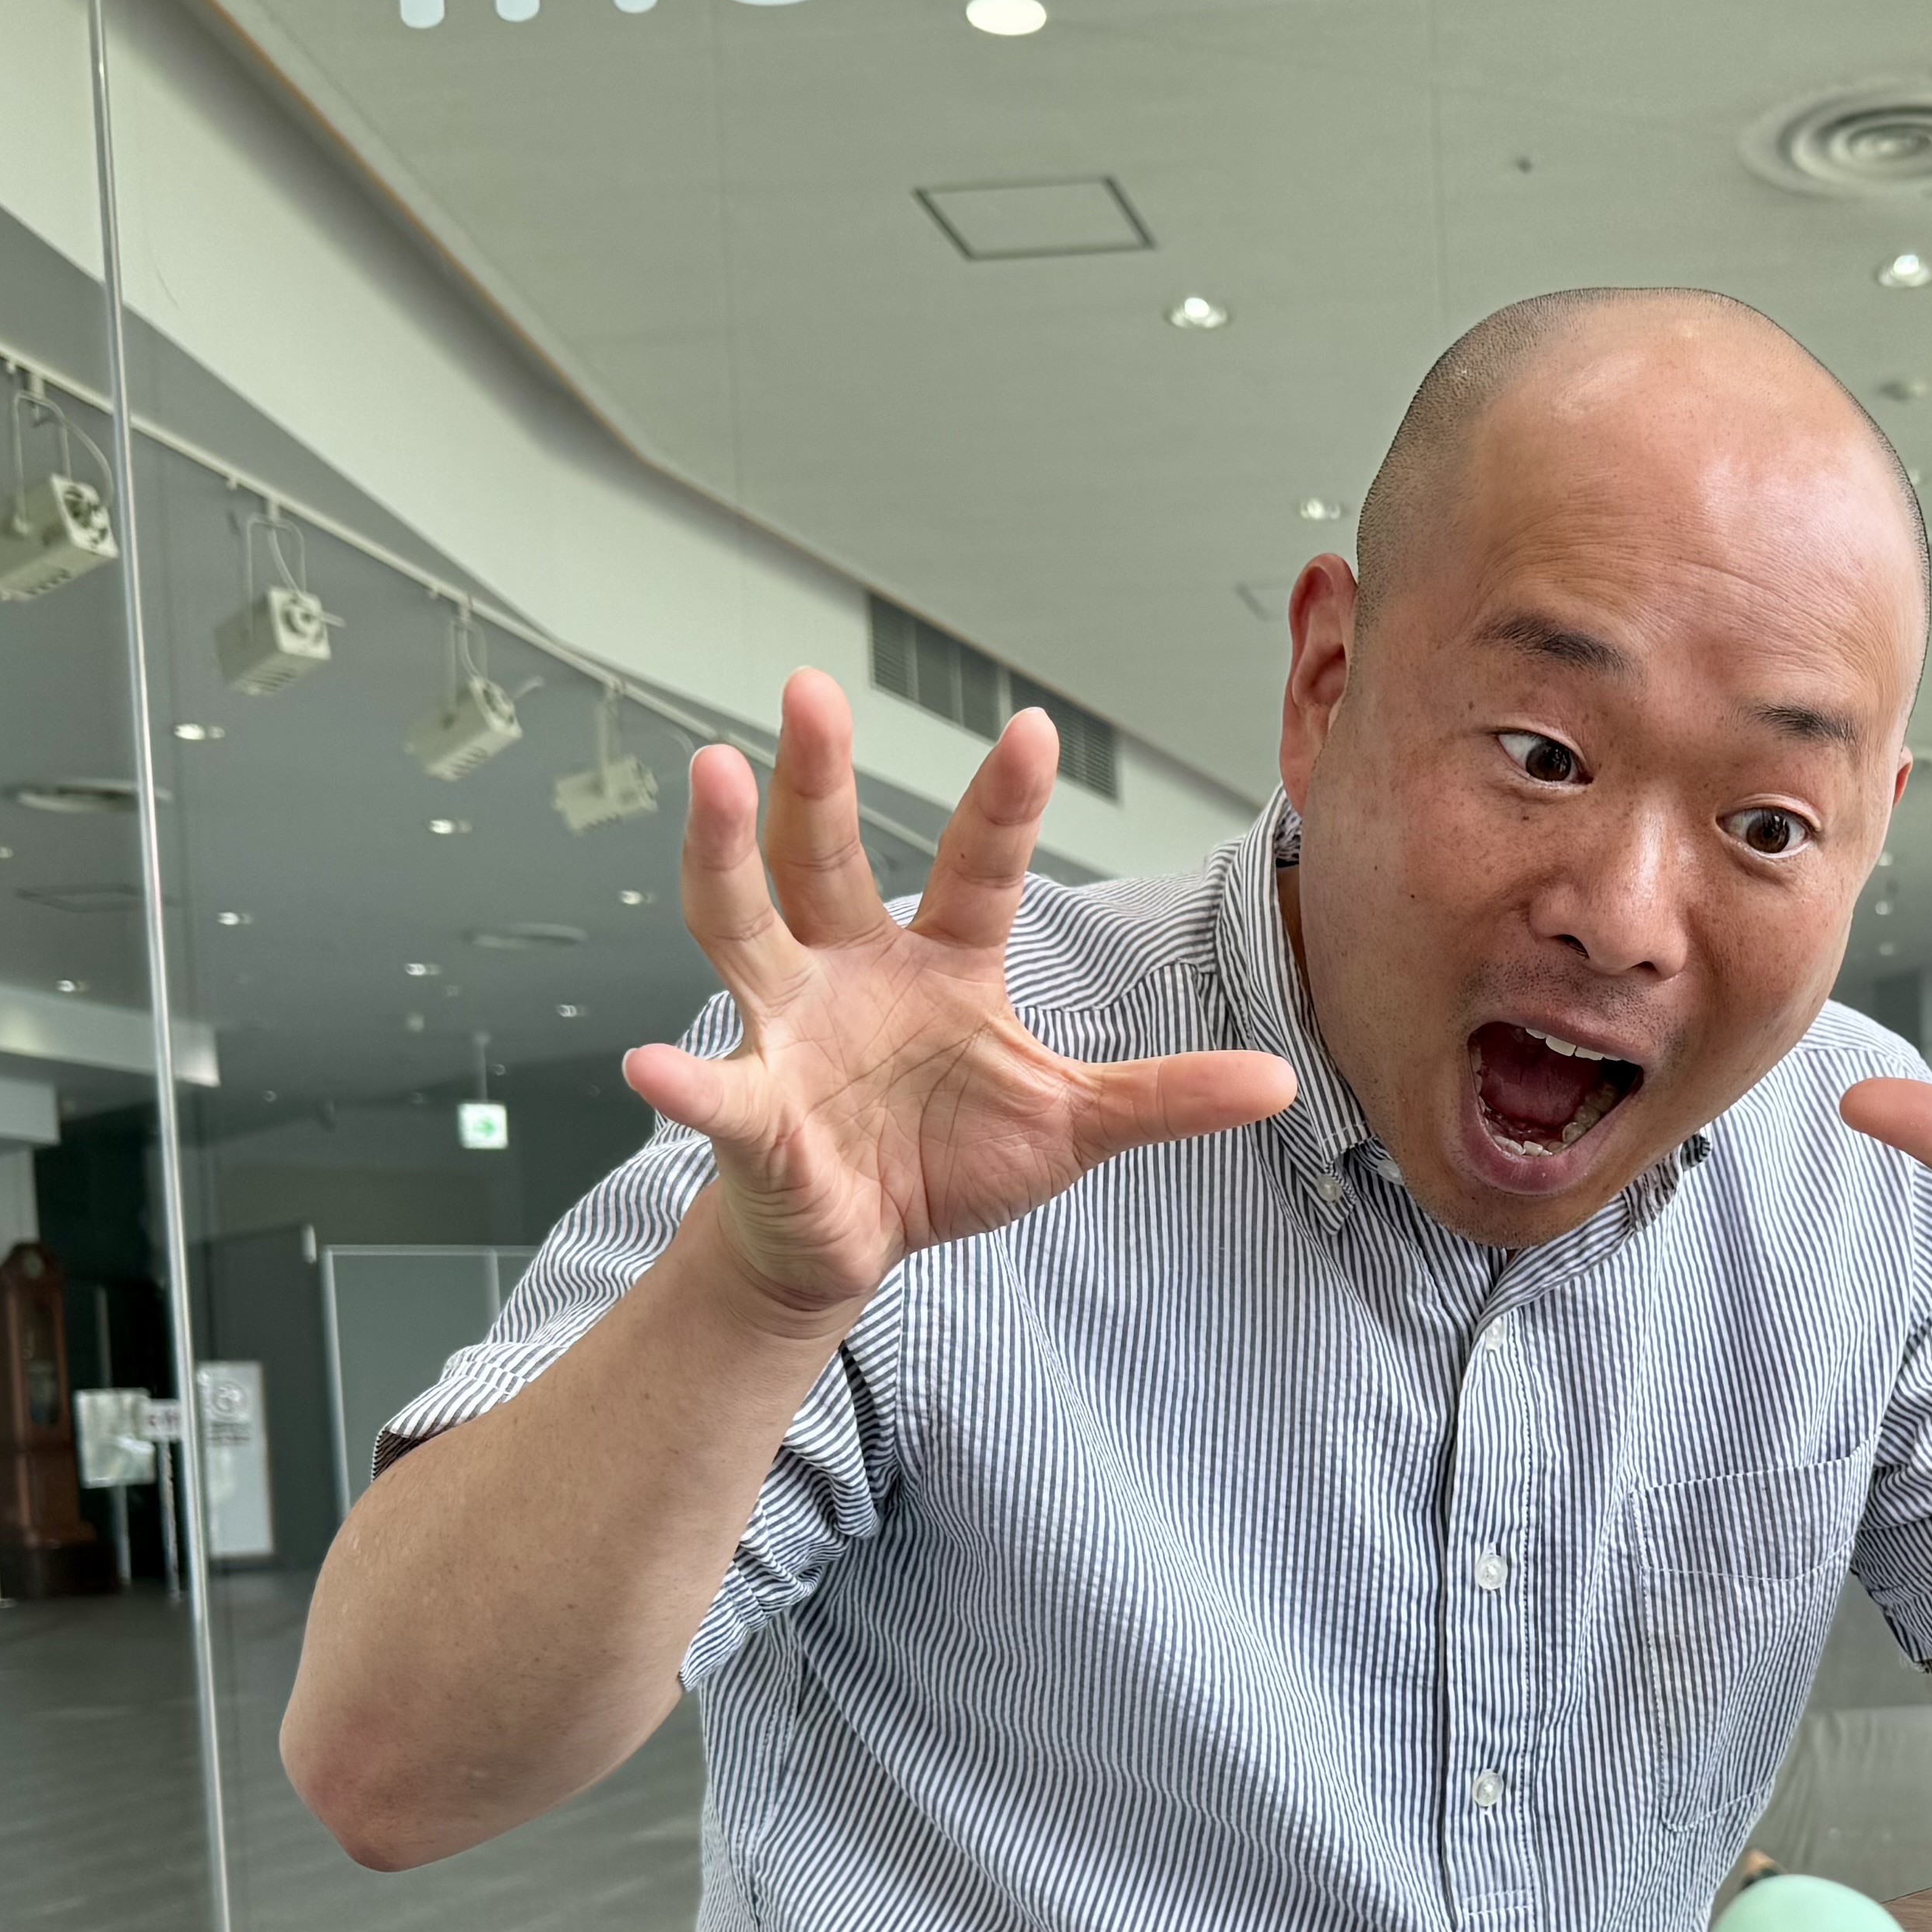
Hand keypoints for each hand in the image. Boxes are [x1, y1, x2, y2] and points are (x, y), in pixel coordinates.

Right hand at [629, 670, 1297, 1328]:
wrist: (852, 1242)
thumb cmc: (945, 1159)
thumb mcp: (1072, 1126)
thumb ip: (1164, 1096)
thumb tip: (1280, 1081)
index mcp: (939, 961)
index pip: (976, 864)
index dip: (1003, 800)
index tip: (1033, 725)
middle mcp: (849, 970)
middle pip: (827, 854)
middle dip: (818, 774)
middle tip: (811, 689)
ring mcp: (787, 1030)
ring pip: (746, 925)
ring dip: (725, 855)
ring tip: (710, 775)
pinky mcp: (752, 1114)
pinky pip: (718, 1093)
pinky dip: (686, 1082)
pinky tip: (652, 1068)